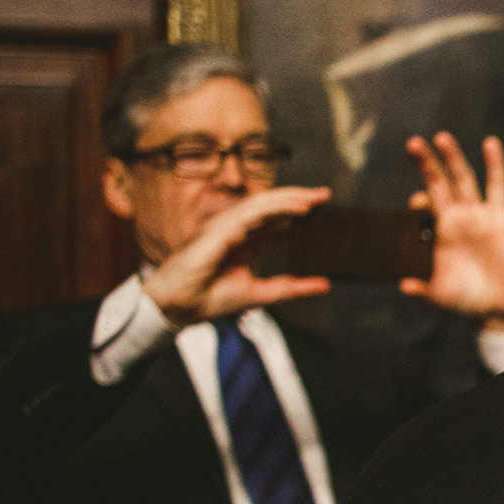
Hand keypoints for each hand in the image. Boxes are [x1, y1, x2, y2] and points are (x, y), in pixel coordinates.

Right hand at [141, 187, 332, 325]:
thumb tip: (324, 285)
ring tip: (315, 197)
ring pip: (263, 204)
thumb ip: (291, 288)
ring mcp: (227, 227)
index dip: (298, 214)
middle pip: (272, 208)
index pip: (275, 222)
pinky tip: (297, 208)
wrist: (178, 307)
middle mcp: (237, 231)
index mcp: (245, 243)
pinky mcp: (220, 230)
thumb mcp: (261, 294)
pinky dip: (276, 208)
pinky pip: (252, 213)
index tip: (323, 210)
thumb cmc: (208, 299)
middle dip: (298, 199)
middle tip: (325, 195)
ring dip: (290, 198)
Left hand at [402, 133, 503, 331]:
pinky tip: (491, 143)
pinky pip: (498, 186)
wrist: (500, 304)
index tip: (416, 201)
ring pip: (464, 178)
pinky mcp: (500, 216)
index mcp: (439, 232)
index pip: (424, 204)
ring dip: (454, 157)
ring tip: (441, 137)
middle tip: (413, 143)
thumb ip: (423, 289)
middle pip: (439, 182)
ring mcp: (478, 214)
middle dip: (427, 163)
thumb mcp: (441, 295)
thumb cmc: (467, 300)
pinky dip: (495, 164)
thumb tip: (402, 285)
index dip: (418, 198)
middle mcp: (456, 217)